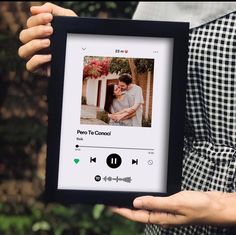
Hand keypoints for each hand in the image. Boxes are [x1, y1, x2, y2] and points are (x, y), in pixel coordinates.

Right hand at [18, 2, 76, 75]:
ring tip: (49, 42)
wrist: (86, 55)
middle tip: (51, 30)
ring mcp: (37, 57)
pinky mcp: (41, 69)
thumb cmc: (74, 35)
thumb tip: (32, 9)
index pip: (30, 24)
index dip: (37, 19)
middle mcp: (36, 44)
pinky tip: (50, 56)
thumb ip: (51, 9)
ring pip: (22, 51)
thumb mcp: (67, 18)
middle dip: (36, 31)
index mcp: (40, 32)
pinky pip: (30, 66)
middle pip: (23, 36)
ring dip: (33, 45)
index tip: (49, 18)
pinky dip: (37, 60)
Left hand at [111, 191, 234, 226]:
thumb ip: (155, 203)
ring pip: (146, 207)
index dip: (123, 211)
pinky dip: (146, 198)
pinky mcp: (171, 204)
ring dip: (134, 203)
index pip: (137, 215)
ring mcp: (167, 210)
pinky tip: (144, 196)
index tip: (111, 206)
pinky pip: (154, 202)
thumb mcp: (175, 203)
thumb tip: (136, 202)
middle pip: (139, 212)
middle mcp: (163, 215)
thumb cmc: (199, 206)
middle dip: (125, 207)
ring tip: (124, 198)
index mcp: (162, 218)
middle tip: (113, 201)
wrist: (214, 205)